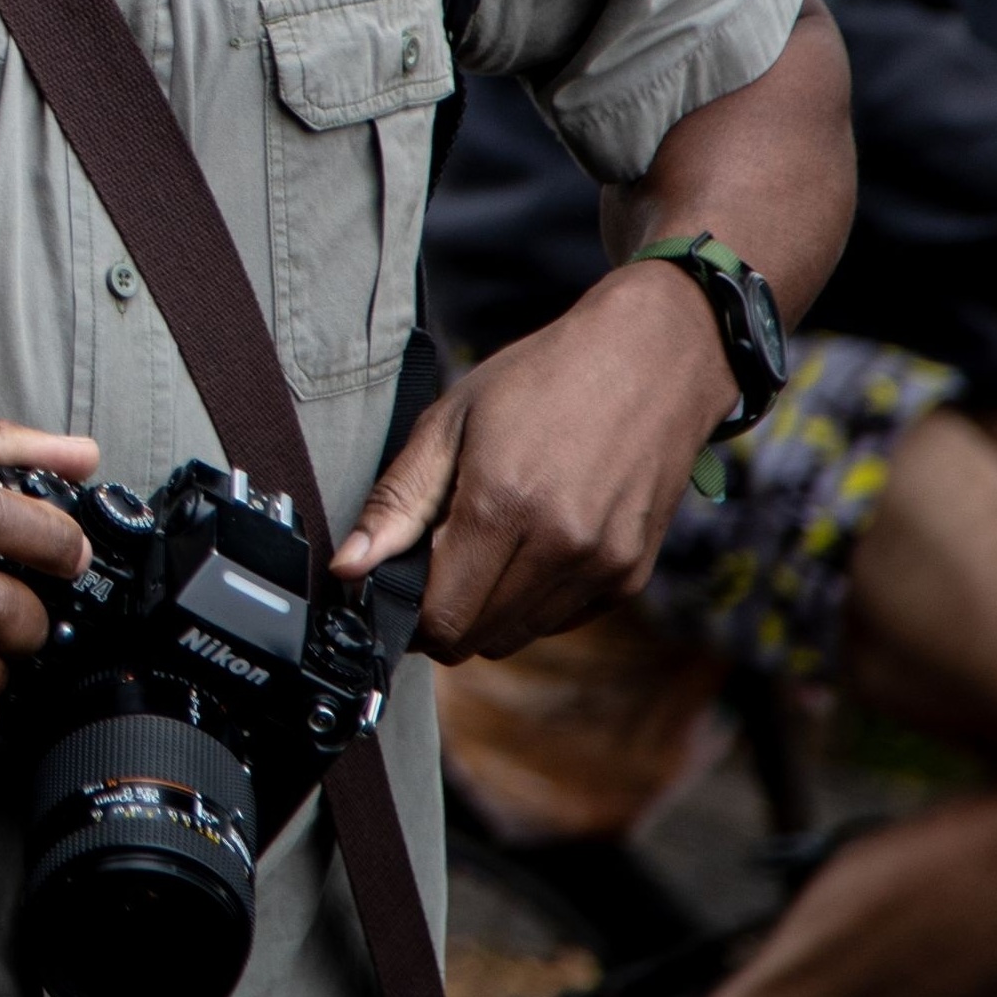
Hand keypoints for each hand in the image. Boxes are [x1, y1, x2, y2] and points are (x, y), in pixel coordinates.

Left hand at [330, 258, 732, 659]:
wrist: (650, 359)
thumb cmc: (540, 380)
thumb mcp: (449, 422)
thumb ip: (396, 502)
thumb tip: (346, 568)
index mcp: (503, 504)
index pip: (443, 617)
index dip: (410, 612)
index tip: (400, 583)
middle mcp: (560, 546)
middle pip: (479, 637)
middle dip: (445, 612)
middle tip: (438, 557)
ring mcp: (604, 565)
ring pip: (520, 635)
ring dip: (490, 608)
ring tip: (489, 541)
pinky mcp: (632, 573)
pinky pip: (562, 619)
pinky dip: (534, 600)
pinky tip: (531, 542)